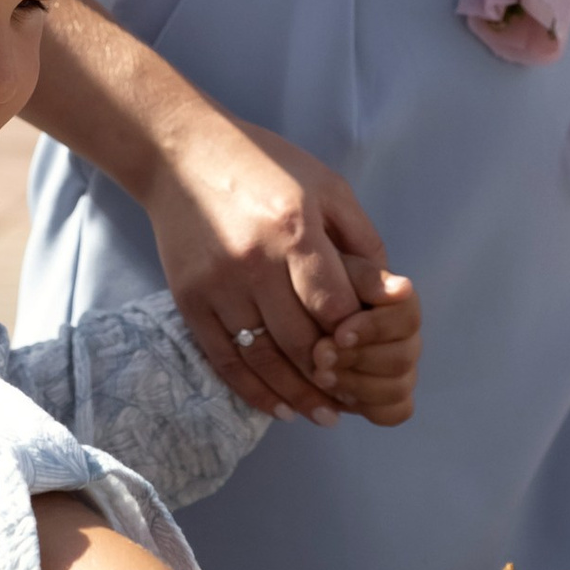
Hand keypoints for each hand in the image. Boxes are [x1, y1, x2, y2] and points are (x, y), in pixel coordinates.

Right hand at [140, 110, 391, 425]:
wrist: (180, 153)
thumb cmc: (263, 164)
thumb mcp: (325, 185)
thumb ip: (361, 238)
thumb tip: (389, 293)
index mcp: (294, 229)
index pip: (335, 307)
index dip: (356, 340)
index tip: (371, 357)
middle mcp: (255, 262)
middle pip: (301, 342)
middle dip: (331, 378)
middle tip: (353, 401)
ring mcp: (219, 285)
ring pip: (264, 360)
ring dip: (297, 396)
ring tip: (322, 415)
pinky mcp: (190, 300)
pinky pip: (225, 359)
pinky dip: (253, 390)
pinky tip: (278, 407)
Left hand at [310, 269, 419, 423]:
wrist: (297, 308)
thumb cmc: (315, 282)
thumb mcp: (332, 268)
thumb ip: (362, 279)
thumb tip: (402, 288)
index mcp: (399, 303)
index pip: (407, 317)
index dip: (375, 329)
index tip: (339, 333)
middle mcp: (407, 338)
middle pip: (402, 358)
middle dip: (358, 360)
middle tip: (319, 357)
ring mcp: (399, 371)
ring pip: (398, 389)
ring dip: (357, 385)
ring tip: (320, 377)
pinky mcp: (386, 399)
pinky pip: (393, 413)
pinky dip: (367, 407)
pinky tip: (336, 397)